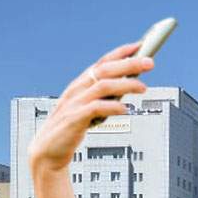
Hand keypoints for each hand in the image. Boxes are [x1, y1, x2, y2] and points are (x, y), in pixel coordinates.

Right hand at [28, 41, 153, 176]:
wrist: (48, 151)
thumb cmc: (70, 128)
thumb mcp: (89, 108)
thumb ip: (105, 97)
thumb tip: (129, 86)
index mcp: (80, 85)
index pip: (102, 62)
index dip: (120, 53)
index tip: (140, 46)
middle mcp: (77, 90)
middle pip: (105, 70)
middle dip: (128, 64)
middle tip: (150, 62)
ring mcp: (74, 103)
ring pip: (103, 86)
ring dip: (125, 84)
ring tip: (143, 87)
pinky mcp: (74, 119)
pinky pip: (96, 108)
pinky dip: (112, 107)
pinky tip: (125, 108)